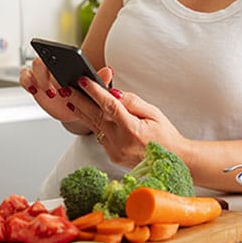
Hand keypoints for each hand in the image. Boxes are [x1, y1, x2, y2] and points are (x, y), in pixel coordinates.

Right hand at [19, 57, 112, 130]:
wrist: (77, 109)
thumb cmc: (85, 95)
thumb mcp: (94, 89)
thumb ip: (100, 79)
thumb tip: (109, 71)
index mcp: (65, 63)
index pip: (57, 53)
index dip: (55, 55)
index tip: (60, 64)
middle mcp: (51, 67)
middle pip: (40, 61)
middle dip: (45, 72)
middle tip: (57, 87)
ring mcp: (40, 76)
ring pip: (30, 68)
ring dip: (37, 79)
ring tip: (50, 92)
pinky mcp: (33, 85)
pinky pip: (24, 79)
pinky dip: (26, 82)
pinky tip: (34, 90)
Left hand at [73, 74, 188, 167]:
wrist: (175, 161)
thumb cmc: (166, 136)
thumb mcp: (154, 113)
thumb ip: (133, 102)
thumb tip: (114, 93)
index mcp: (133, 130)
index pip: (109, 106)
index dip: (95, 92)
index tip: (84, 80)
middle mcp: (121, 142)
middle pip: (95, 116)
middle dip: (79, 100)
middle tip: (66, 88)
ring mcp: (115, 151)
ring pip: (94, 126)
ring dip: (81, 111)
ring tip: (69, 98)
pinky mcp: (113, 156)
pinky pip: (99, 136)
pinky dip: (93, 123)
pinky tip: (85, 113)